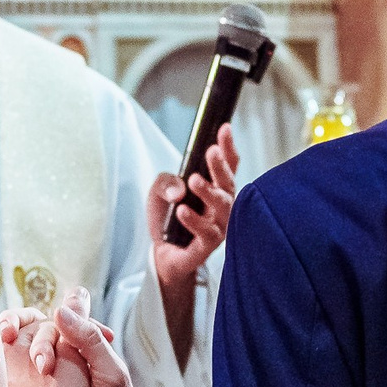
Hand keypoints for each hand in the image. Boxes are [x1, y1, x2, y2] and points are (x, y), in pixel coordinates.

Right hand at [1, 287, 150, 386]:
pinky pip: (16, 375)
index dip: (35, 317)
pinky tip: (10, 376)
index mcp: (82, 346)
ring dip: (20, 352)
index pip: (54, 317)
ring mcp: (45, 377)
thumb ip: (89, 339)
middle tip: (45, 366)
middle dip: (35, 340)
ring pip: (21, 351)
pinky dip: (11, 371)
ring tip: (39, 371)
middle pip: (34, 331)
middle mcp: (62, 356)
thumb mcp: (111, 373)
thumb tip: (59, 309)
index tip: (28, 325)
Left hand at [148, 128, 238, 364]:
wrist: (160, 257)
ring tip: (194, 181)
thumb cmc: (166, 222)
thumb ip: (165, 182)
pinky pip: (208, 234)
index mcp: (215, 190)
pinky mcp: (207, 248)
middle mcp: (222, 208)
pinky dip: (195, 221)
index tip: (224, 129)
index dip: (228, 148)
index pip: (228, 166)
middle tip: (210, 153)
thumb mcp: (158, 193)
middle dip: (221, 167)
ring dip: (210, 192)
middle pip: (228, 184)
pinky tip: (182, 210)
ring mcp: (219, 228)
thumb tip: (179, 187)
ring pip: (224, 208)